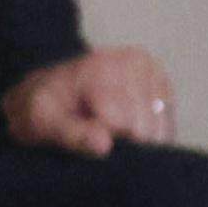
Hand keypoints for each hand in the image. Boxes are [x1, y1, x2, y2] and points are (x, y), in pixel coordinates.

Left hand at [4, 47, 175, 157]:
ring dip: (135, 141)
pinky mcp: (163, 85)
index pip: (122, 124)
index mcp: (100, 66)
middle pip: (144, 129)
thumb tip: (103, 145)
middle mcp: (131, 61)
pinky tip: (123, 129)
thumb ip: (71, 135)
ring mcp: (151, 71)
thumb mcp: (41, 123)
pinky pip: (167, 128)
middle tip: (93, 129)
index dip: (103, 140)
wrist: (48, 93)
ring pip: (159, 131)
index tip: (83, 132)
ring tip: (106, 127)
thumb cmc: (42, 110)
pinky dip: (147, 137)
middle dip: (120, 140)